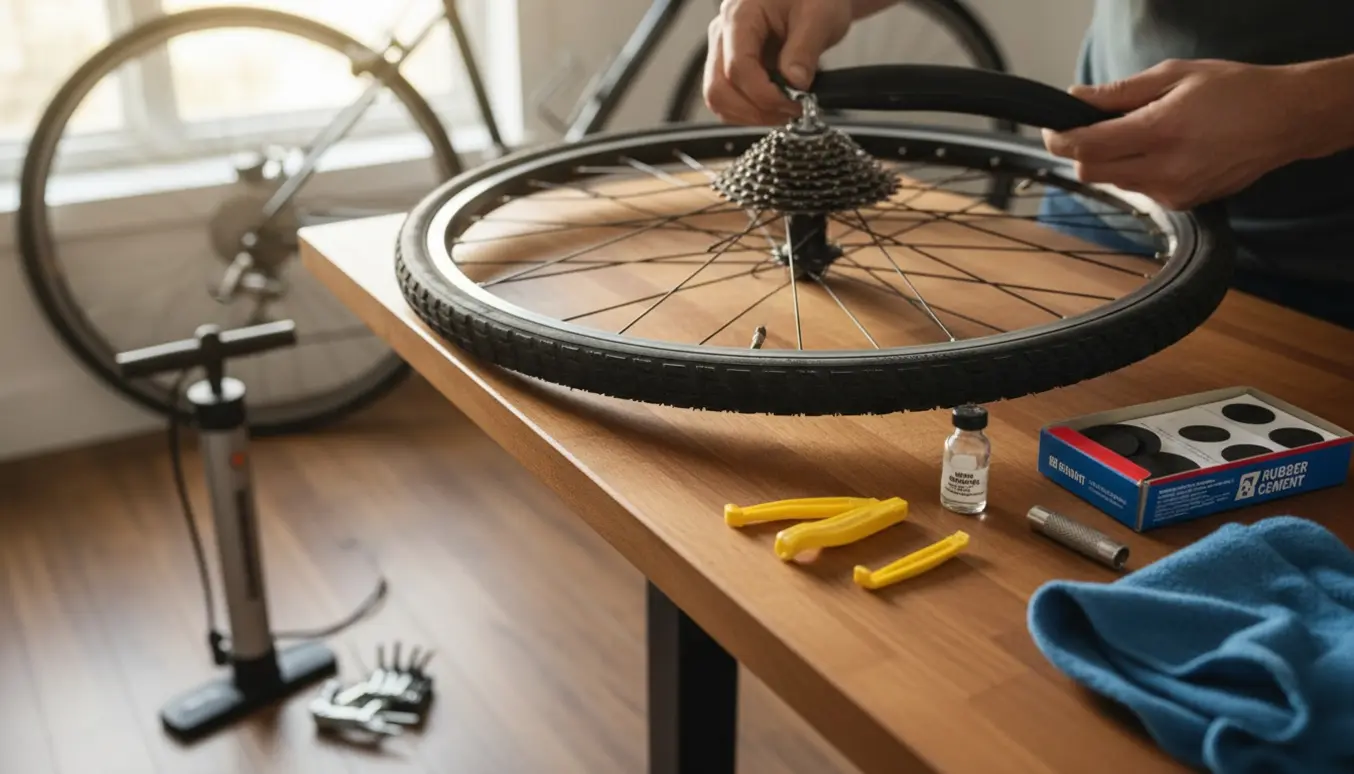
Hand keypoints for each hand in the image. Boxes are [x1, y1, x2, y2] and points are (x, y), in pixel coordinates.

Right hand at [703, 0, 854, 124]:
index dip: (765, 94)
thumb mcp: (819, 17)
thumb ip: (804, 50)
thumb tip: (794, 84)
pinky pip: (728, 99)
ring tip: (784, 111)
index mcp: (739, 16)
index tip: (794, 103)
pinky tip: (775, 107)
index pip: (738, 68)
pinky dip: (750, 111)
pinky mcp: (730, 65)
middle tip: (789, 112)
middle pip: (718, 89)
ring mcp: (723, 51)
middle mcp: (723, 34)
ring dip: (750, 115)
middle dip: (754, 110)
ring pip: (719, 99)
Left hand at [1042, 59, 1316, 209]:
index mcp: (1160, 132)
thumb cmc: (1235, 90)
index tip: (1052, 129)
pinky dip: (1137, 172)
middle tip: (1090, 128)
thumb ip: (1119, 93)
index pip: (1088, 147)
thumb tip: (1076, 98)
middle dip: (1082, 151)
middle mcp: (1164, 169)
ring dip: (1112, 160)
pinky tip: (1163, 151)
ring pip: (1115, 183)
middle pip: (1092, 172)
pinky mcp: (1184, 204)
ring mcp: (1174, 192)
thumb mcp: (1175, 76)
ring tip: (1140, 134)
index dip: (1060, 140)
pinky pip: (1141, 190)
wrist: (1287, 120)